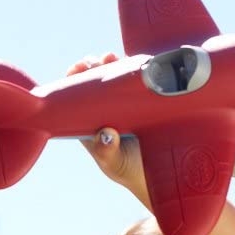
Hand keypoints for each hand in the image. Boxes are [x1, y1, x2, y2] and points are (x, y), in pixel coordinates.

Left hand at [65, 54, 150, 205]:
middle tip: (96, 61)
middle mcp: (107, 109)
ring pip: (116, 76)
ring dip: (112, 63)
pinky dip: (134, 68)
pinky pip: (138, 80)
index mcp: (90, 121)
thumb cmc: (130, 171)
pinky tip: (133, 61)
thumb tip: (105, 134)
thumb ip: (107, 152)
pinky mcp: (146, 100)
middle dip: (94, 66)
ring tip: (110, 57)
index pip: (76, 95)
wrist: (161, 177)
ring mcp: (127, 103)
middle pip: (95, 81)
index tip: (77, 69)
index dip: (74, 79)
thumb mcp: (115, 163)